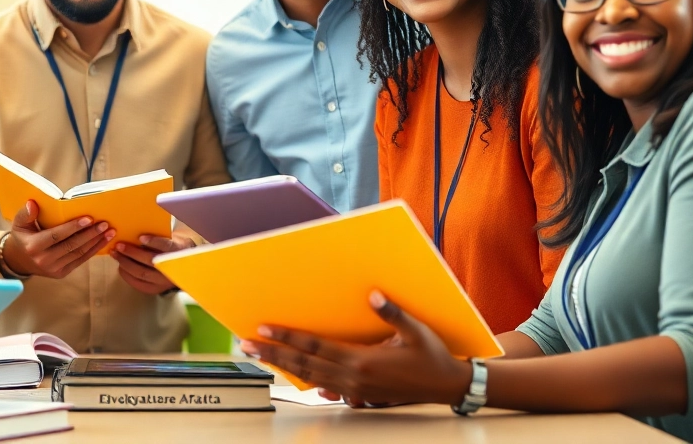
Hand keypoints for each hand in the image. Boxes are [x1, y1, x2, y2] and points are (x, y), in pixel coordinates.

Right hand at [3, 200, 114, 278]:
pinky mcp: (62, 273)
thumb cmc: (23, 237)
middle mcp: (44, 260)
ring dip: (96, 242)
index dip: (73, 227)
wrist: (20, 261)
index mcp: (33, 246)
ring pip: (79, 254)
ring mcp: (54, 269)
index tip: (89, 218)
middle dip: (90, 234)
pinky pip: (80, 260)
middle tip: (105, 223)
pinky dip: (93, 250)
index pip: (56, 236)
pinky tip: (103, 241)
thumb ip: (25, 213)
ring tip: (109, 231)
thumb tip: (33, 203)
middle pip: (71, 245)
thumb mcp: (19, 224)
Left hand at [110, 232, 194, 294]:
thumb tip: (135, 234)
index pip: (166, 245)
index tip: (140, 237)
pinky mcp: (156, 289)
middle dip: (132, 253)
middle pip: (150, 261)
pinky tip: (120, 267)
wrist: (185, 266)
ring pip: (142, 273)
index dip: (153, 241)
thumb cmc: (172, 247)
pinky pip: (139, 284)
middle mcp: (172, 268)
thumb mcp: (170, 238)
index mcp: (178, 251)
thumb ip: (157, 237)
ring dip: (126, 264)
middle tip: (119, 245)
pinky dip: (127, 275)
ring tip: (115, 254)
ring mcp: (164, 281)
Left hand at [239, 291, 472, 407]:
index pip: (315, 346)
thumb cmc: (432, 356)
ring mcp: (355, 391)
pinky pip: (325, 387)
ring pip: (310, 377)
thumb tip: (372, 295)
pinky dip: (305, 379)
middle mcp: (354, 378)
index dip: (288, 336)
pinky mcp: (360, 397)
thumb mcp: (416, 330)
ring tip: (260, 356)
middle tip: (246, 344)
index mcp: (363, 360)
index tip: (264, 328)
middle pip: (304, 364)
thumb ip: (393, 313)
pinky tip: (293, 375)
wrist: (447, 386)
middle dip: (273, 352)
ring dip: (283, 365)